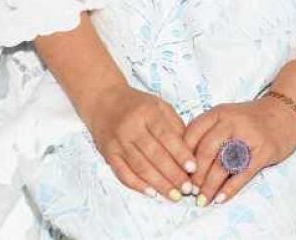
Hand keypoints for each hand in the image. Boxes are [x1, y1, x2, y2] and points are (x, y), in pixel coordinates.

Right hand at [79, 83, 196, 201]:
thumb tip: (190, 150)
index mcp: (147, 112)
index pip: (166, 136)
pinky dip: (138, 185)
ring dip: (159, 184)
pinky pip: (123, 173)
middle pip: (154, 155)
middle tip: (187, 188)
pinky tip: (152, 192)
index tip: (193, 168)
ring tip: (174, 195)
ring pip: (140, 167)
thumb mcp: (159, 105)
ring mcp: (118, 142)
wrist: (103, 100)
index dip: (180, 153)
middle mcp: (131, 127)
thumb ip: (175, 125)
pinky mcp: (108, 154)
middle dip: (173, 174)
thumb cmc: (137, 104)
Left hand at [185, 97, 295, 206]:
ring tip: (202, 200)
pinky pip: (243, 173)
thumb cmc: (250, 120)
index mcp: (218, 113)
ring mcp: (249, 136)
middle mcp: (232, 122)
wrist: (286, 113)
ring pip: (223, 165)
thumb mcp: (226, 117)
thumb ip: (207, 133)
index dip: (182, 155)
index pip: (192, 133)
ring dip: (209, 186)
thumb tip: (184, 163)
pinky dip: (230, 189)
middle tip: (188, 191)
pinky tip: (220, 199)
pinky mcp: (264, 151)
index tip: (177, 172)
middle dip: (195, 175)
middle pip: (206, 151)